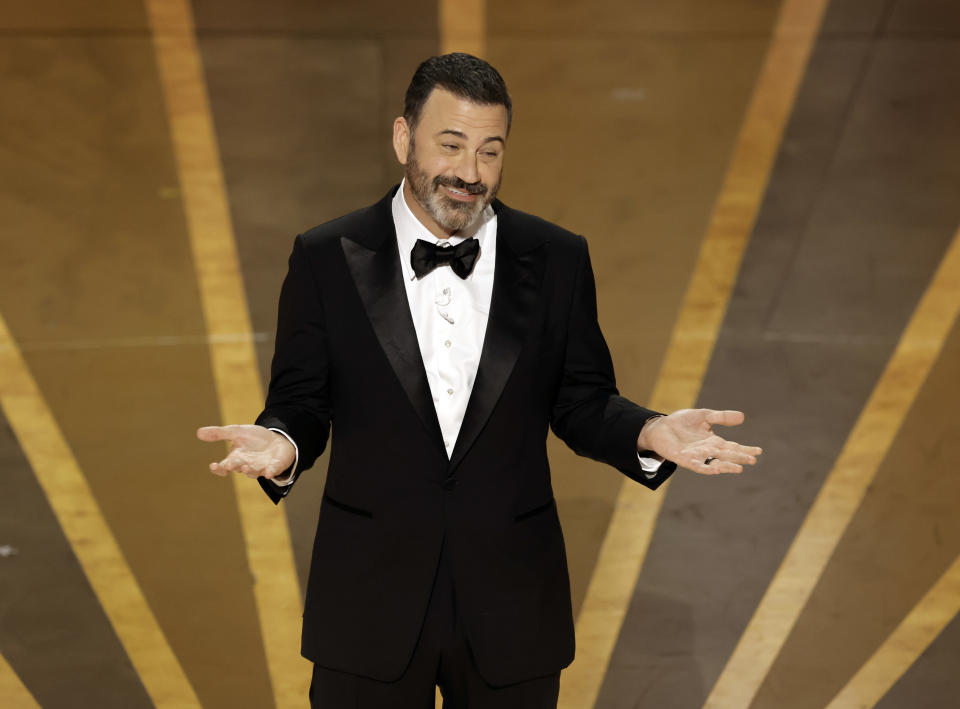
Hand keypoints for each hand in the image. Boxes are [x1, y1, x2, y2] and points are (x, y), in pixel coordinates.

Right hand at [196, 425, 295, 479]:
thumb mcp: (236, 432)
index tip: (213, 465)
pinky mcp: (275, 466)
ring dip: (251, 471)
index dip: (218, 468)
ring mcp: (261, 467)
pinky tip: (269, 472)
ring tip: (247, 467)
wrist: (276, 440)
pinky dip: (271, 472)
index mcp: (236, 458)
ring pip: (254, 472)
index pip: (224, 467)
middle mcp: (247, 465)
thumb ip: (219, 433)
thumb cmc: (254, 439)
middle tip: (229, 465)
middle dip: (234, 467)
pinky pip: (272, 471)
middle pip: (238, 468)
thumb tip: (198, 432)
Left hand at [637, 409, 761, 474]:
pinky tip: (715, 470)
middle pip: (727, 456)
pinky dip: (706, 468)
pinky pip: (698, 466)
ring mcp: (697, 456)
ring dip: (727, 467)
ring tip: (739, 468)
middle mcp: (707, 451)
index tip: (758, 451)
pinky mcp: (685, 459)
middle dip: (739, 458)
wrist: (660, 428)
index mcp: (713, 442)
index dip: (745, 449)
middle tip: (753, 460)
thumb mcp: (704, 416)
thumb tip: (742, 416)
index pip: (733, 447)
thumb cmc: (681, 423)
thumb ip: (721, 417)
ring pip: (715, 464)